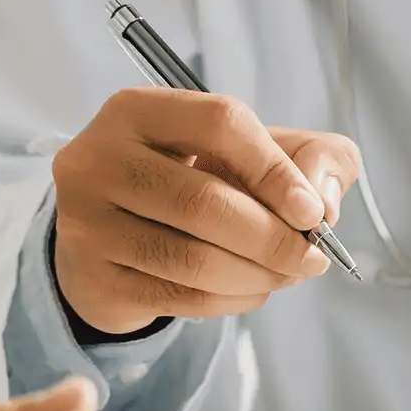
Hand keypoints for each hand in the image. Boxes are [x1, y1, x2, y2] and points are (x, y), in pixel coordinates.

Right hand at [53, 86, 361, 333]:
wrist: (107, 233)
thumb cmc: (190, 179)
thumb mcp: (248, 150)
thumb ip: (310, 156)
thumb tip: (323, 202)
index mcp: (136, 110)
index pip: (219, 123)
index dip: (274, 168)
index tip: (311, 209)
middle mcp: (98, 160)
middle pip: (204, 202)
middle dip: (274, 238)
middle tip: (311, 257)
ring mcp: (87, 223)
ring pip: (193, 259)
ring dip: (258, 274)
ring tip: (288, 274)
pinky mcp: (94, 278)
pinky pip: (180, 298)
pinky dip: (232, 300)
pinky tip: (253, 289)